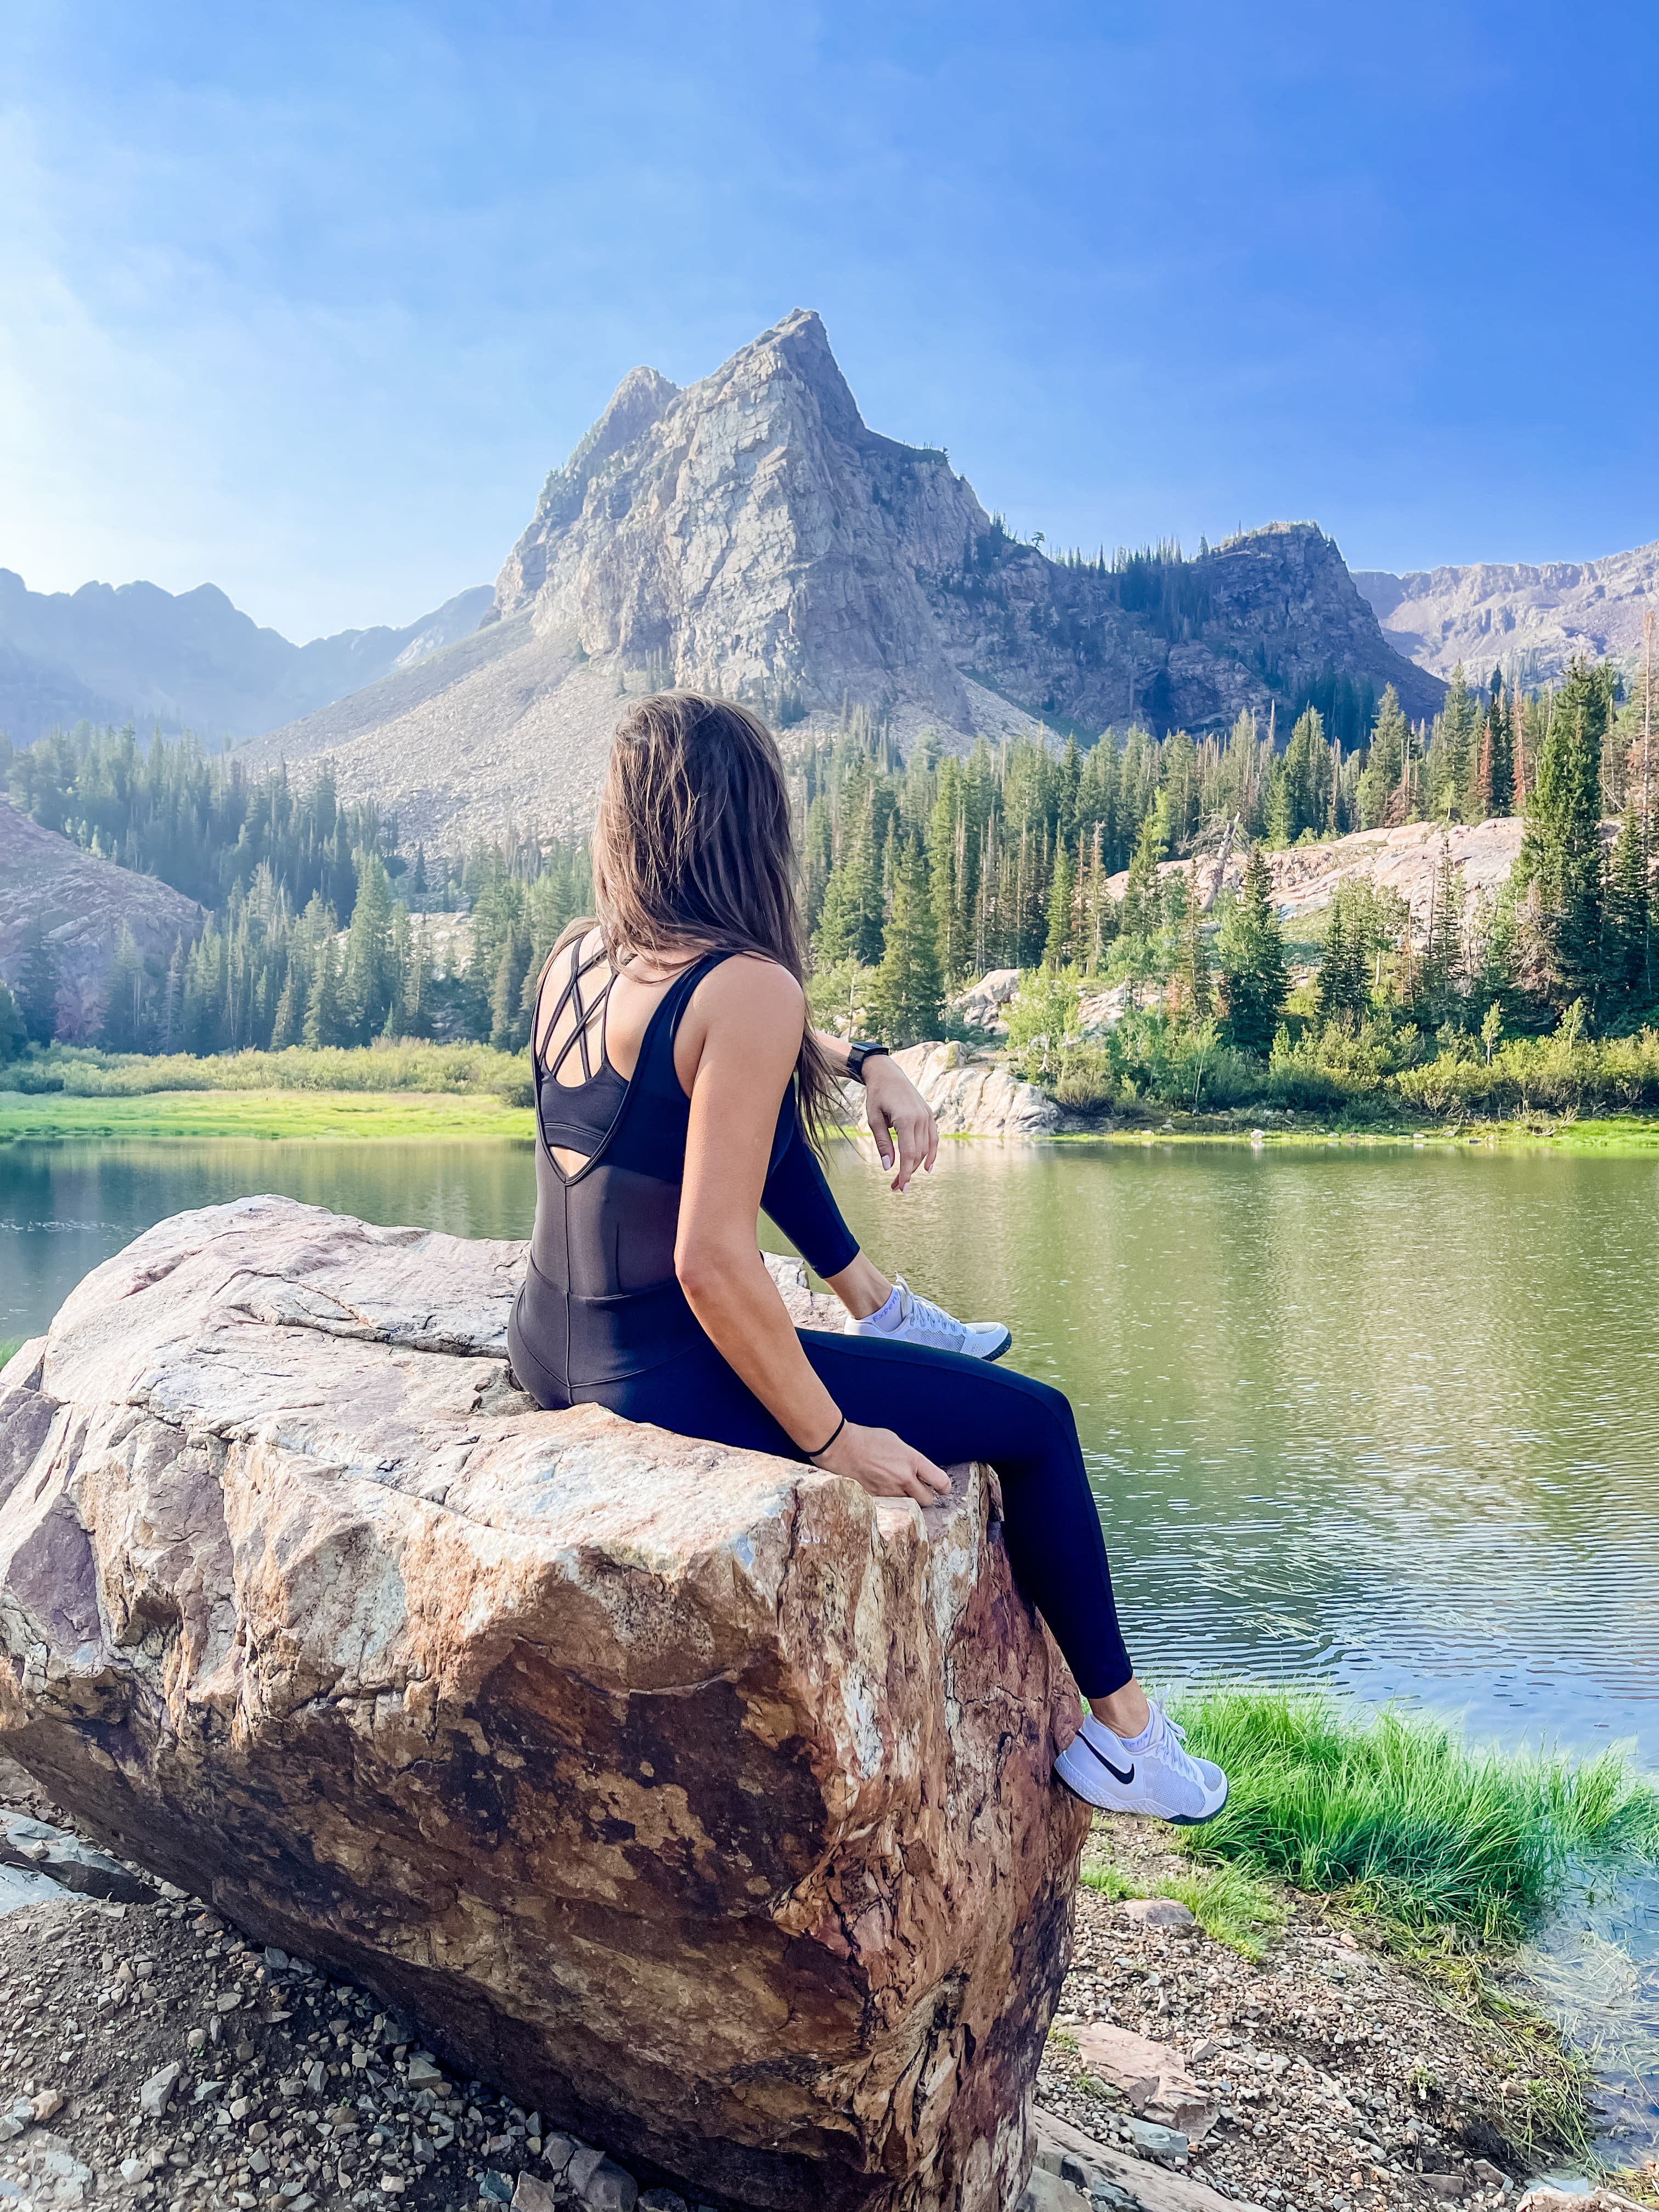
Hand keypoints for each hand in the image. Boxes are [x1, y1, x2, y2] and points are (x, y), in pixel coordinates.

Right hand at [814, 1421, 951, 1507]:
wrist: (842, 1446)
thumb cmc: (868, 1440)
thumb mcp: (896, 1442)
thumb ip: (910, 1458)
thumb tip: (918, 1470)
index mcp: (912, 1460)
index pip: (940, 1482)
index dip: (944, 1487)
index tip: (941, 1488)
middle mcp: (904, 1478)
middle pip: (927, 1500)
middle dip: (925, 1496)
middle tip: (918, 1490)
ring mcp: (890, 1491)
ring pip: (910, 1507)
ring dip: (908, 1501)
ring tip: (898, 1490)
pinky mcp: (877, 1499)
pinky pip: (892, 1507)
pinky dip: (892, 1504)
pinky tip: (884, 1492)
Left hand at [860, 1055, 938, 1192]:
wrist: (887, 1073)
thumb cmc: (877, 1095)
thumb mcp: (873, 1119)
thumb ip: (882, 1143)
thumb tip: (888, 1167)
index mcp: (906, 1119)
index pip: (908, 1153)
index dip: (905, 1173)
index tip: (901, 1187)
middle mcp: (921, 1118)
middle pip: (918, 1153)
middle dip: (908, 1172)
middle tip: (896, 1187)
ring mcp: (927, 1116)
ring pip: (926, 1148)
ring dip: (917, 1165)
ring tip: (905, 1178)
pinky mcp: (929, 1114)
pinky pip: (933, 1138)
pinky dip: (931, 1153)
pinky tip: (927, 1167)